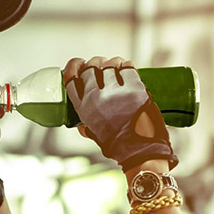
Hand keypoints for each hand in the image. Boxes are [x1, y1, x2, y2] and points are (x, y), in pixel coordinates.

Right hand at [63, 56, 177, 172]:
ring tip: (117, 67)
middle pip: (90, 67)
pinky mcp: (134, 88)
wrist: (142, 151)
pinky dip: (127, 65)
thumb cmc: (119, 147)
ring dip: (113, 63)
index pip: (71, 79)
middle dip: (95, 63)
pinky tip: (128, 68)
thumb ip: (87, 129)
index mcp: (83, 109)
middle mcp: (96, 97)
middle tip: (102, 66)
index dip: (73, 66)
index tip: (79, 64)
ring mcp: (115, 91)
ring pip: (109, 64)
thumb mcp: (95, 136)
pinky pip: (127, 67)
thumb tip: (82, 127)